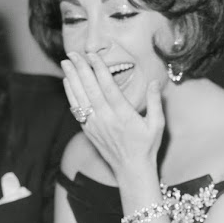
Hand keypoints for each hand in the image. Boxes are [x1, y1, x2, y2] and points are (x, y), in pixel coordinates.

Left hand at [61, 51, 164, 178]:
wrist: (131, 170)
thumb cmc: (146, 146)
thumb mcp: (157, 124)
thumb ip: (155, 101)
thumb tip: (155, 81)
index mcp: (123, 115)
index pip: (108, 86)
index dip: (99, 69)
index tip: (92, 54)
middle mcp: (106, 119)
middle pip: (90, 89)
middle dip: (80, 69)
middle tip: (72, 53)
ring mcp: (95, 125)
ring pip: (80, 98)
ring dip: (71, 79)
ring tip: (66, 62)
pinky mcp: (89, 131)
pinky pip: (77, 109)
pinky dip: (71, 94)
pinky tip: (67, 83)